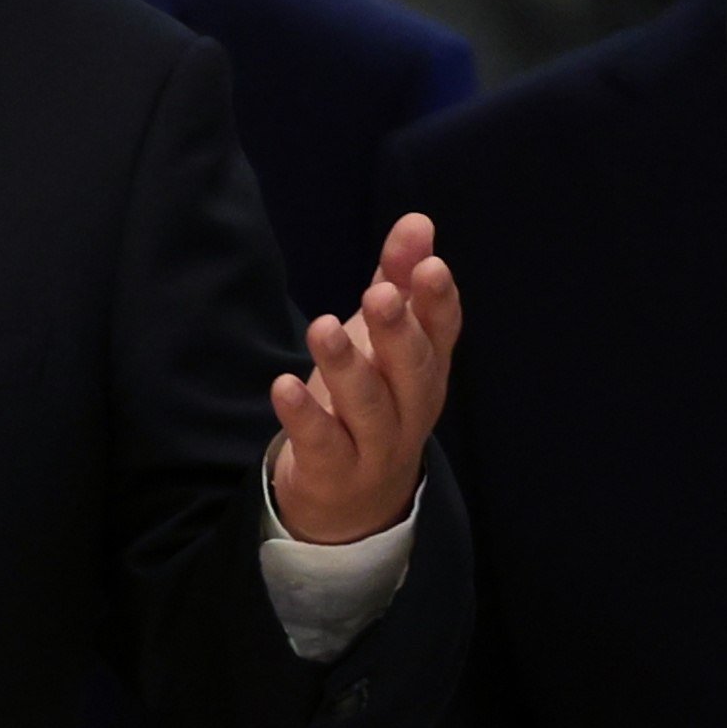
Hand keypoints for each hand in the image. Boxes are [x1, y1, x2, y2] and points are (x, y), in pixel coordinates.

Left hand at [269, 213, 459, 544]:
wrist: (354, 505)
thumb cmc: (373, 401)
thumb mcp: (384, 341)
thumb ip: (398, 279)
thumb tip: (418, 221)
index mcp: (428, 370)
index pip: (443, 333)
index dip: (438, 301)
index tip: (431, 265)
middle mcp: (411, 409)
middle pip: (412, 371)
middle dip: (398, 332)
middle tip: (379, 296)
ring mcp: (377, 447)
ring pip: (370, 409)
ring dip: (348, 369)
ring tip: (322, 329)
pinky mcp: (335, 473)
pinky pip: (323, 445)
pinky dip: (304, 417)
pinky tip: (282, 386)